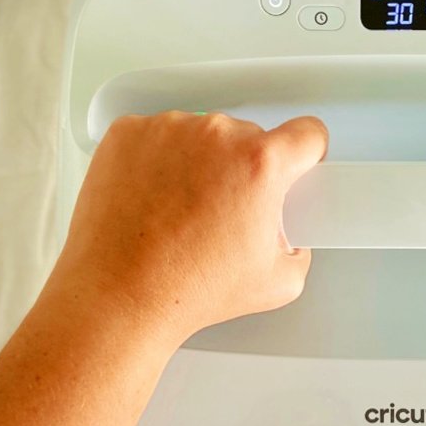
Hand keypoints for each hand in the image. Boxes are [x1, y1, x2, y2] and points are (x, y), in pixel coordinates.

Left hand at [52, 110, 327, 345]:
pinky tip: (153, 197)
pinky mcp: (128, 133)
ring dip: (199, 161)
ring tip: (181, 210)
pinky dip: (157, 159)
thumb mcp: (277, 281)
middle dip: (243, 168)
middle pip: (249, 136)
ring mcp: (168, 129)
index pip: (308, 133)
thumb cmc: (185, 289)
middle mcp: (216, 135)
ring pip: (201, 134)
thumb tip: (286, 232)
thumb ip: (297, 245)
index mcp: (260, 163)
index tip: (294, 164)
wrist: (117, 296)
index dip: (306, 154)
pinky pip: (157, 135)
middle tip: (224, 211)